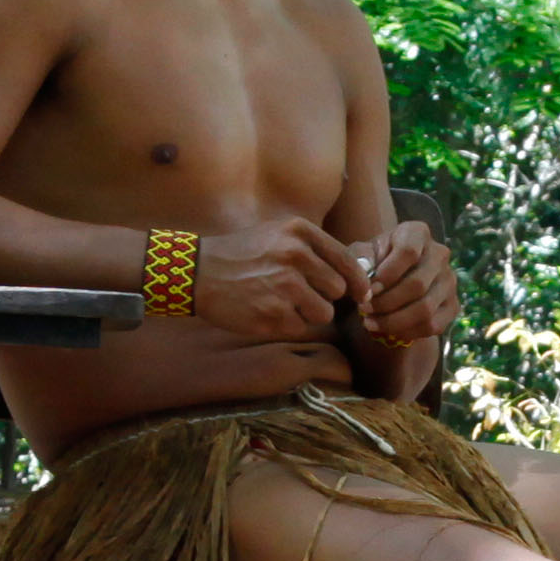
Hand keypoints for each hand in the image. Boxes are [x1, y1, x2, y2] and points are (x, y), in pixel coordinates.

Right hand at [187, 218, 358, 347]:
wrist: (198, 272)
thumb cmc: (241, 254)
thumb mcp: (277, 233)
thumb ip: (313, 248)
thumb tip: (353, 274)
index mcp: (299, 232)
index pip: (347, 260)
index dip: (358, 281)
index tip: (361, 293)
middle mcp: (296, 256)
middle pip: (338, 289)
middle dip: (325, 297)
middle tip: (301, 295)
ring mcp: (285, 286)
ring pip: (324, 313)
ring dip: (309, 314)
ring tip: (284, 303)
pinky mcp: (273, 314)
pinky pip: (301, 328)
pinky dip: (288, 325)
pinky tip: (268, 312)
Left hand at [353, 222, 459, 355]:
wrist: (395, 275)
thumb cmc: (377, 260)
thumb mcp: (363, 253)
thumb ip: (359, 258)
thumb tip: (363, 274)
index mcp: (417, 233)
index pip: (409, 252)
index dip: (387, 274)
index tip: (370, 289)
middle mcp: (439, 254)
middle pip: (417, 285)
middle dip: (386, 302)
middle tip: (364, 309)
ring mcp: (449, 281)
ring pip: (425, 309)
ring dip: (394, 321)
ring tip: (371, 322)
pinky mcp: (453, 305)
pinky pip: (432, 325)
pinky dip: (407, 332)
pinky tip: (388, 330)